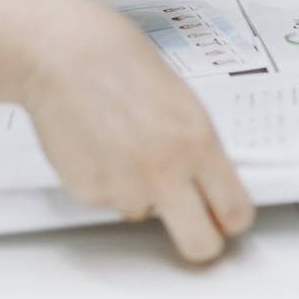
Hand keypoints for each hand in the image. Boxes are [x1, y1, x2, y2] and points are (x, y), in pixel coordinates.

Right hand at [17, 0, 254, 263]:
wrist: (62, 54)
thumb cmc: (119, 60)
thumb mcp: (181, 98)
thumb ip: (196, 144)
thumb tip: (209, 178)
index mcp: (199, 141)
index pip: (236, 209)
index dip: (232, 219)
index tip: (227, 217)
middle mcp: (166, 170)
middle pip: (199, 244)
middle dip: (200, 241)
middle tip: (194, 226)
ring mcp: (126, 186)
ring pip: (144, 213)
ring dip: (139, 192)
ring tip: (124, 146)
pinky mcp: (89, 192)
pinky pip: (107, 200)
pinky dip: (104, 182)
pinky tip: (98, 145)